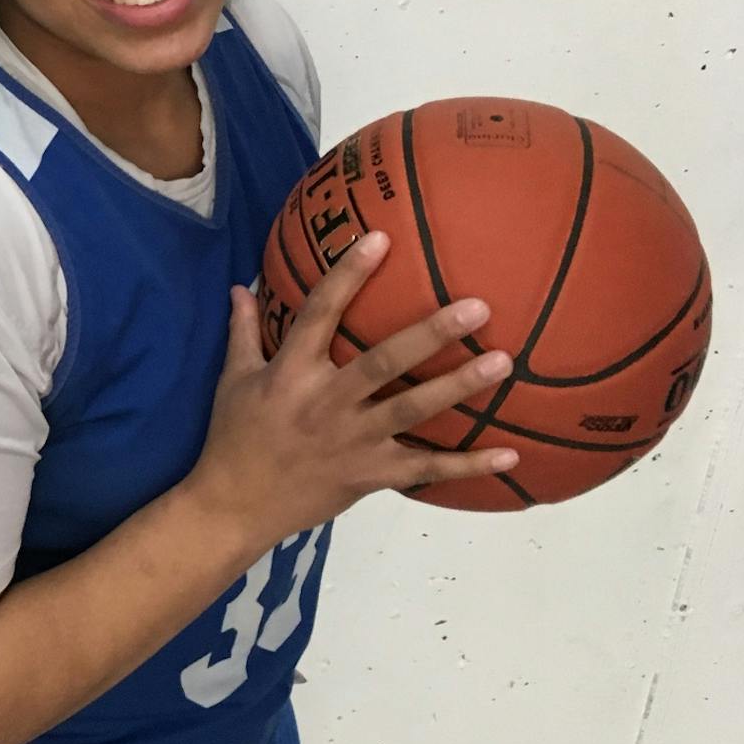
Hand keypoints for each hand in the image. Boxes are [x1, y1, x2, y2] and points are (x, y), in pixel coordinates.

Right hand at [189, 231, 517, 546]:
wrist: (235, 506)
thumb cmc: (235, 437)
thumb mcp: (233, 380)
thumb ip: (243, 332)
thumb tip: (240, 286)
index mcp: (290, 373)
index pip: (319, 314)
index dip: (348, 275)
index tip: (380, 238)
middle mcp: (325, 403)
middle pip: (383, 363)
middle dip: (430, 335)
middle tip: (476, 307)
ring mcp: (352, 442)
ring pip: (411, 410)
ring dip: (459, 387)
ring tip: (503, 362)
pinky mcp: (370, 475)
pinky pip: (425, 469)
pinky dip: (468, 465)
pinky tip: (510, 455)